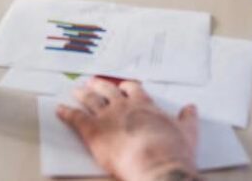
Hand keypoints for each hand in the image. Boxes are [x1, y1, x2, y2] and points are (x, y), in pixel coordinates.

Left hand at [57, 79, 198, 180]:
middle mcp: (124, 107)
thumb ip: (187, 119)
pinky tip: (59, 109)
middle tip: (93, 82)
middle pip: (108, 91)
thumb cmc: (173, 152)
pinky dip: (66, 113)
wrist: (157, 167)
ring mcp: (107, 117)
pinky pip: (76, 119)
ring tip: (76, 91)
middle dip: (100, 86)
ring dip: (82, 95)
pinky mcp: (93, 132)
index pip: (133, 89)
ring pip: (90, 101)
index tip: (123, 86)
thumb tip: (191, 108)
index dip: (126, 87)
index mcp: (145, 106)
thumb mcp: (187, 133)